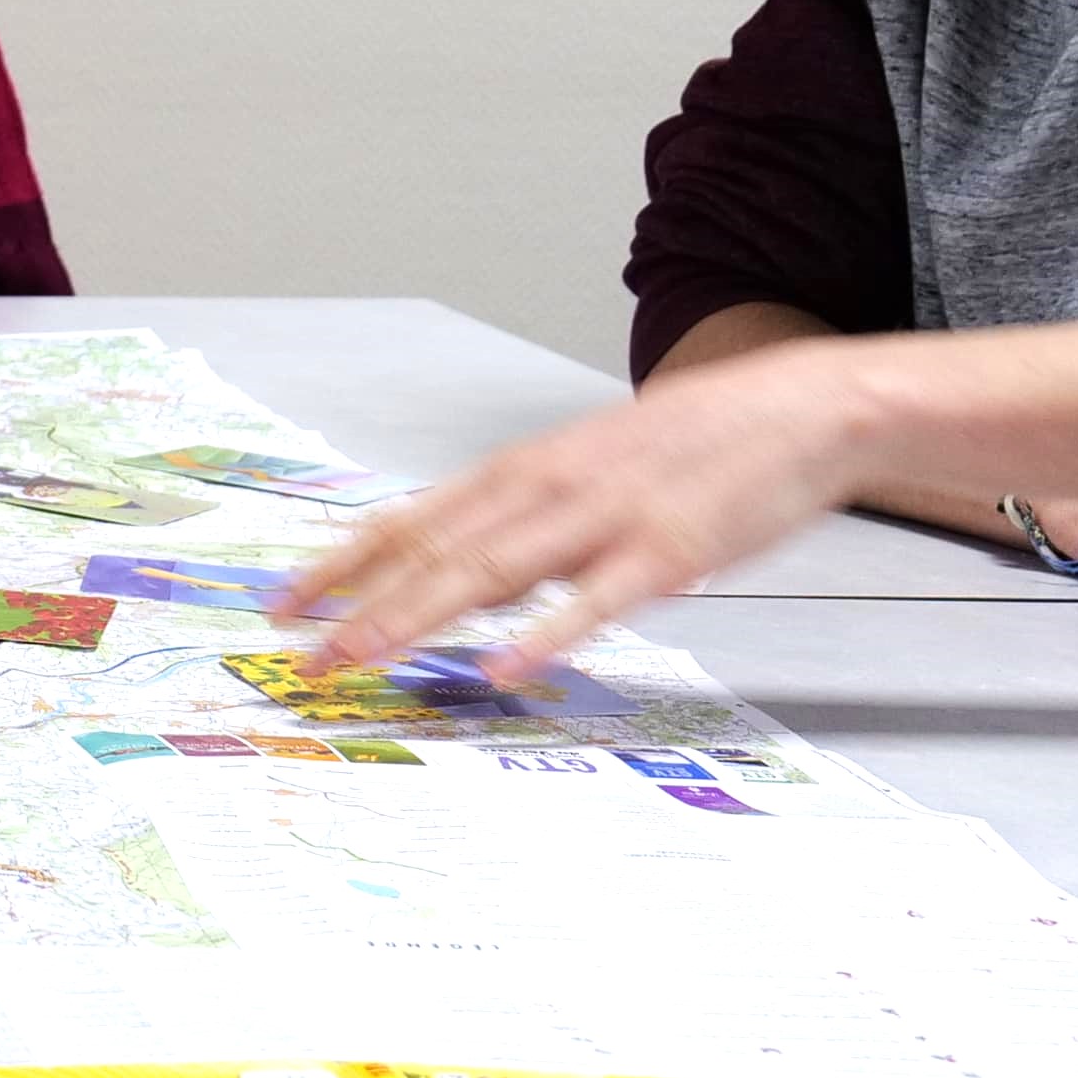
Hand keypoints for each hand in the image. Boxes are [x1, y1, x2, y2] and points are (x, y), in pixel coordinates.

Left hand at [287, 344, 872, 672]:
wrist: (797, 408)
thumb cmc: (685, 448)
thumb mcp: (584, 473)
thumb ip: (519, 525)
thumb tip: (456, 580)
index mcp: (521, 473)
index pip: (409, 521)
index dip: (340, 564)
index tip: (280, 604)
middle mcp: (545, 489)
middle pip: (432, 552)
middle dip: (358, 605)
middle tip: (300, 657)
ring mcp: (603, 519)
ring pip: (490, 572)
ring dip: (417, 617)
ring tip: (360, 658)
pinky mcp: (667, 551)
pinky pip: (597, 599)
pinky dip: (547, 634)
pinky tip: (506, 669)